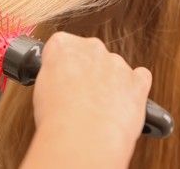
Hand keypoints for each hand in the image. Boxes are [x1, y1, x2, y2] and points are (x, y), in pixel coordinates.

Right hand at [22, 32, 151, 168]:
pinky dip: (132, 88)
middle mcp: (91, 48)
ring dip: (107, 81)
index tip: (59, 76)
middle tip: (75, 94)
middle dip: (84, 70)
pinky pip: (139, 78)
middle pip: (88, 53)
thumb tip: (58, 78)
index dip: (59, 64)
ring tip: (96, 107)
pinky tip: (121, 101)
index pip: (60, 45)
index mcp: (63, 44)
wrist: (83, 136)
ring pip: (113, 67)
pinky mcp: (137, 82)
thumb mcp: (41, 85)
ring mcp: (117, 64)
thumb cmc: (58, 114)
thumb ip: (53, 72)